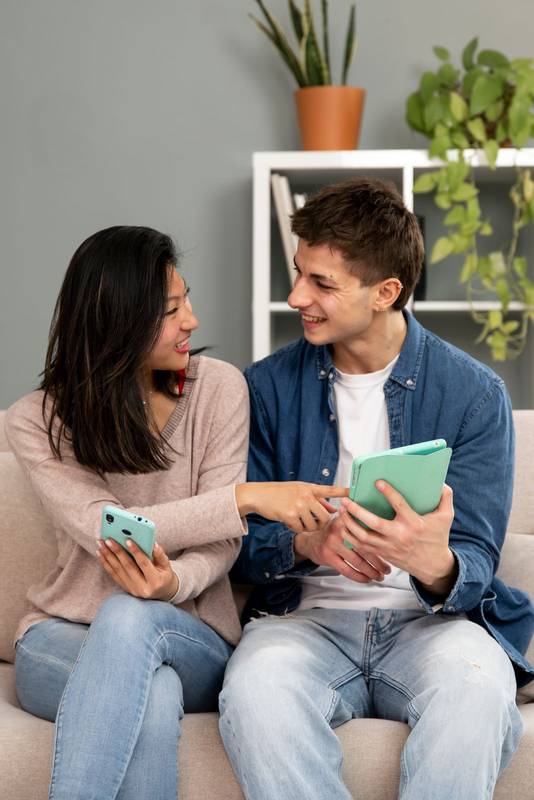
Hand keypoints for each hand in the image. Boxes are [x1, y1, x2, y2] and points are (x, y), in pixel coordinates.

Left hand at [96, 539, 178, 600]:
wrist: (161, 593)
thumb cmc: (164, 575)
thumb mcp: (167, 566)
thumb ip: (160, 554)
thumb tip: (151, 542)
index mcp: (155, 581)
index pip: (144, 564)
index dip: (136, 552)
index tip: (127, 540)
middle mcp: (142, 588)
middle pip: (127, 567)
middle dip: (116, 552)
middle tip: (108, 539)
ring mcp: (132, 589)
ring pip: (117, 570)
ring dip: (107, 556)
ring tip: (101, 543)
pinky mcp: (125, 588)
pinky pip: (113, 574)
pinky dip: (105, 563)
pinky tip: (100, 553)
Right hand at [235, 481, 348, 532]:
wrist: (259, 495)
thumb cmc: (279, 493)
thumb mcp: (299, 491)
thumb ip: (317, 499)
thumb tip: (333, 509)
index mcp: (309, 488)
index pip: (330, 490)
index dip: (344, 492)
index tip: (355, 493)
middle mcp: (305, 495)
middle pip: (324, 516)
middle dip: (320, 524)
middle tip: (312, 522)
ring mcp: (298, 505)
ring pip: (313, 525)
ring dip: (306, 527)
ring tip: (297, 520)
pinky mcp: (289, 515)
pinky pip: (300, 529)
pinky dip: (295, 528)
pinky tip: (288, 521)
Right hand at [293, 514, 391, 582]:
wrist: (310, 540)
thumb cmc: (334, 532)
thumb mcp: (345, 521)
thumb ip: (360, 522)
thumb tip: (386, 528)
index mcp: (348, 519)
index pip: (368, 532)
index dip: (382, 544)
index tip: (391, 553)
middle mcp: (340, 530)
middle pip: (365, 548)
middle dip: (379, 562)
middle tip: (388, 570)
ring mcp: (333, 544)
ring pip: (358, 561)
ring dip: (371, 572)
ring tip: (380, 576)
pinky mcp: (328, 557)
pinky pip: (347, 570)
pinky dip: (359, 577)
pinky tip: (367, 580)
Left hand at [338, 482, 455, 593]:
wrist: (433, 566)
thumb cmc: (438, 537)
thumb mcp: (446, 516)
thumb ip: (445, 497)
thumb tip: (440, 481)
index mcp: (414, 523)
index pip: (399, 505)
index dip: (388, 492)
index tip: (377, 482)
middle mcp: (400, 536)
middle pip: (374, 523)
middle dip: (357, 511)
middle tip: (346, 500)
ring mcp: (390, 547)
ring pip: (364, 537)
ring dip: (349, 524)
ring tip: (341, 511)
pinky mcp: (383, 554)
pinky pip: (363, 547)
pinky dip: (351, 537)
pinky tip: (344, 526)